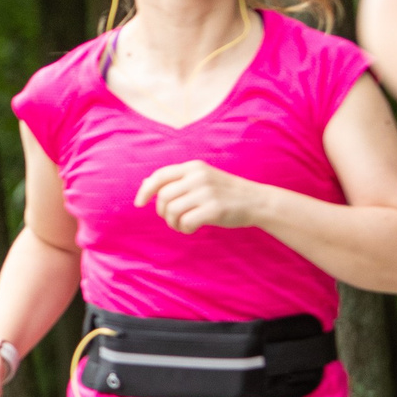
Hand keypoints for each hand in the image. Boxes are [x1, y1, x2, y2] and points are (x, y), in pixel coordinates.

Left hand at [135, 162, 270, 233]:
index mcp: (194, 167)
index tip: (139, 204)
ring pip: (171, 211)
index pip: (160, 176)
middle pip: (163, 197)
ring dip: (173, 223)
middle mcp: (199, 177)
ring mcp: (207, 192)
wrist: (257, 201)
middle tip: (173, 219)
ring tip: (183, 225)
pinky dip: (185, 229)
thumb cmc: (225, 193)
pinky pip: (185, 222)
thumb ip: (177, 180)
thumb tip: (146, 183)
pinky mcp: (214, 209)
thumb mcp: (202, 179)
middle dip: (162, 212)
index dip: (145, 191)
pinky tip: (193, 228)